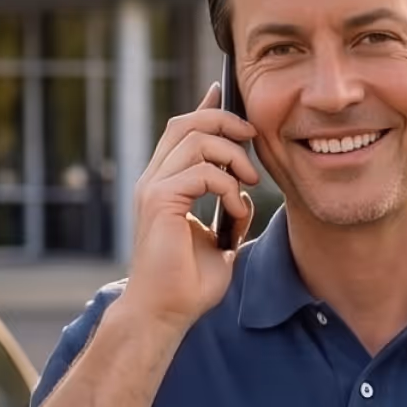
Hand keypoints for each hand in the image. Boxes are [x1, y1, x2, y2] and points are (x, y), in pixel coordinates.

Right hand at [122, 83, 260, 333]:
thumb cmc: (189, 284)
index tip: (225, 92)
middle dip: (225, 122)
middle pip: (185, 123)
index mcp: (165, 185)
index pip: (182, 131)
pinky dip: (227, 186)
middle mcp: (154, 180)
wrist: (166, 314)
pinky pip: (200, 171)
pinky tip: (236, 211)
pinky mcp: (159, 202)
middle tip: (253, 139)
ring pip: (195, 140)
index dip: (206, 108)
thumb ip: (229, 211)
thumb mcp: (220, 240)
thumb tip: (244, 193)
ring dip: (232, 157)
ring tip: (250, 185)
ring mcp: (153, 189)